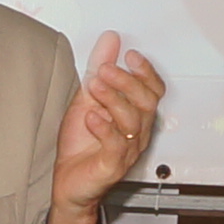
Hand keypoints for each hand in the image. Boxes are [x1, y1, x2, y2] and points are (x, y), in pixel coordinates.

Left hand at [45, 31, 165, 223]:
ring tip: (94, 86)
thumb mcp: (87, 98)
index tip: (130, 55)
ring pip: (133, 121)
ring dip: (113, 99)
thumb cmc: (82, 145)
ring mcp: (126, 150)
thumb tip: (110, 40)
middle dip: (126, 82)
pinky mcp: (112, 166)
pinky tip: (91, 118)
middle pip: (146, 102)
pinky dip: (104, 128)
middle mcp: (137, 133)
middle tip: (105, 69)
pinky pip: (116, 145)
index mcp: (136, 116)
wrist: (70, 183)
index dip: (145, 72)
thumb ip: (99, 69)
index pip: (153, 90)